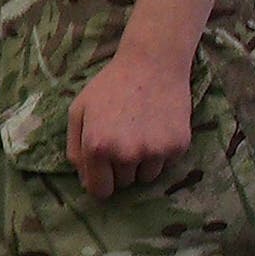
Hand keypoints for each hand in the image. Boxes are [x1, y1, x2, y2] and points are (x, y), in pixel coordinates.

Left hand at [66, 43, 193, 199]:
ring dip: (141, 163)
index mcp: (97, 146)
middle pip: (123, 184)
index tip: (103, 176)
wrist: (152, 64)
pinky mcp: (178, 146)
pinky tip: (156, 128)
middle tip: (122, 139)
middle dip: (119, 169)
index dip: (100, 184)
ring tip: (139, 133)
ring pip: (146, 177)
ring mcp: (155, 151)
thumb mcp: (78, 112)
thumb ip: (75, 149)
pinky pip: (166, 164)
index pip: (99, 190)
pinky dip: (161, 153)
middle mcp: (127, 153)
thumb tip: (84, 181)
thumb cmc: (110, 87)